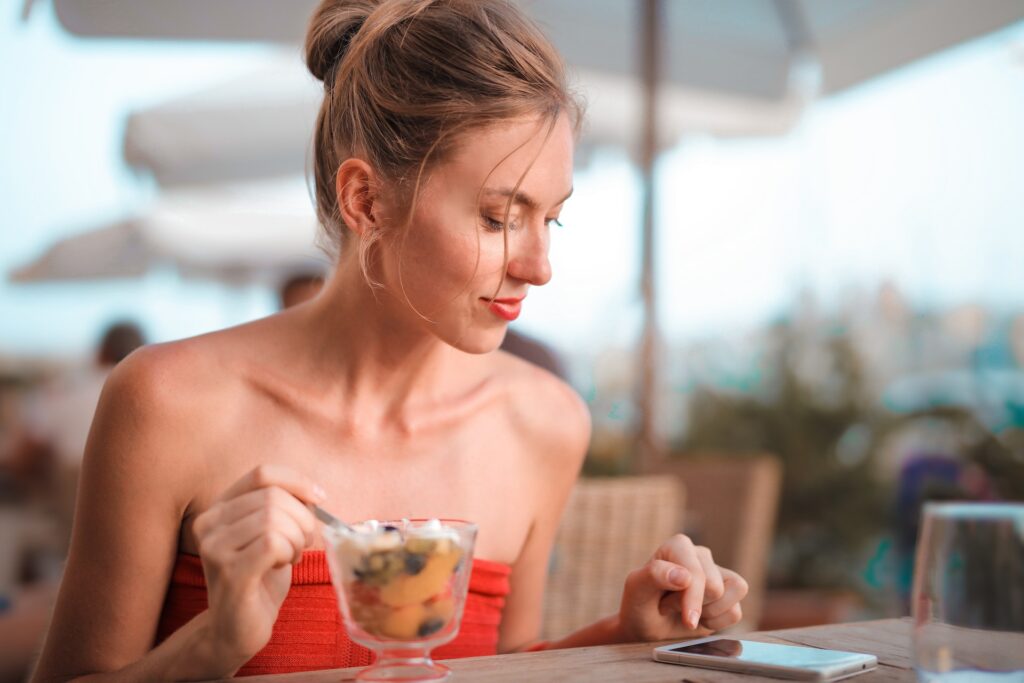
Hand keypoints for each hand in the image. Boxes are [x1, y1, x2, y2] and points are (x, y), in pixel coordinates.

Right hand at [192, 464, 323, 664]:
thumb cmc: (260, 577)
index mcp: (220, 507)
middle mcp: (209, 523)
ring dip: (297, 539)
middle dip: (302, 520)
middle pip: (274, 497)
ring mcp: (215, 547)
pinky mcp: (229, 571)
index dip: (297, 481)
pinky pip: (273, 543)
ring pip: (275, 519)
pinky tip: (284, 565)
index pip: (262, 474)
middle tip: (302, 543)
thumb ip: (284, 507)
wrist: (236, 629)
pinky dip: (290, 552)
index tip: (319, 498)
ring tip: (290, 556)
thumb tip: (312, 492)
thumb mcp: (272, 532)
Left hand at [616, 534, 748, 641]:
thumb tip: (685, 576)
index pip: (698, 573)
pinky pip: (736, 612)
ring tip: (684, 611)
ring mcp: (717, 573)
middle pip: (715, 588)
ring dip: (708, 613)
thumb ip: (654, 575)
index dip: (689, 598)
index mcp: (679, 545)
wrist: (646, 627)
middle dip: (691, 606)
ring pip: (734, 593)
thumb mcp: (636, 589)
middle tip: (668, 606)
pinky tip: (698, 619)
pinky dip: (717, 623)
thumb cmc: (639, 605)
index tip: (671, 612)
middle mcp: (701, 555)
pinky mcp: (729, 594)